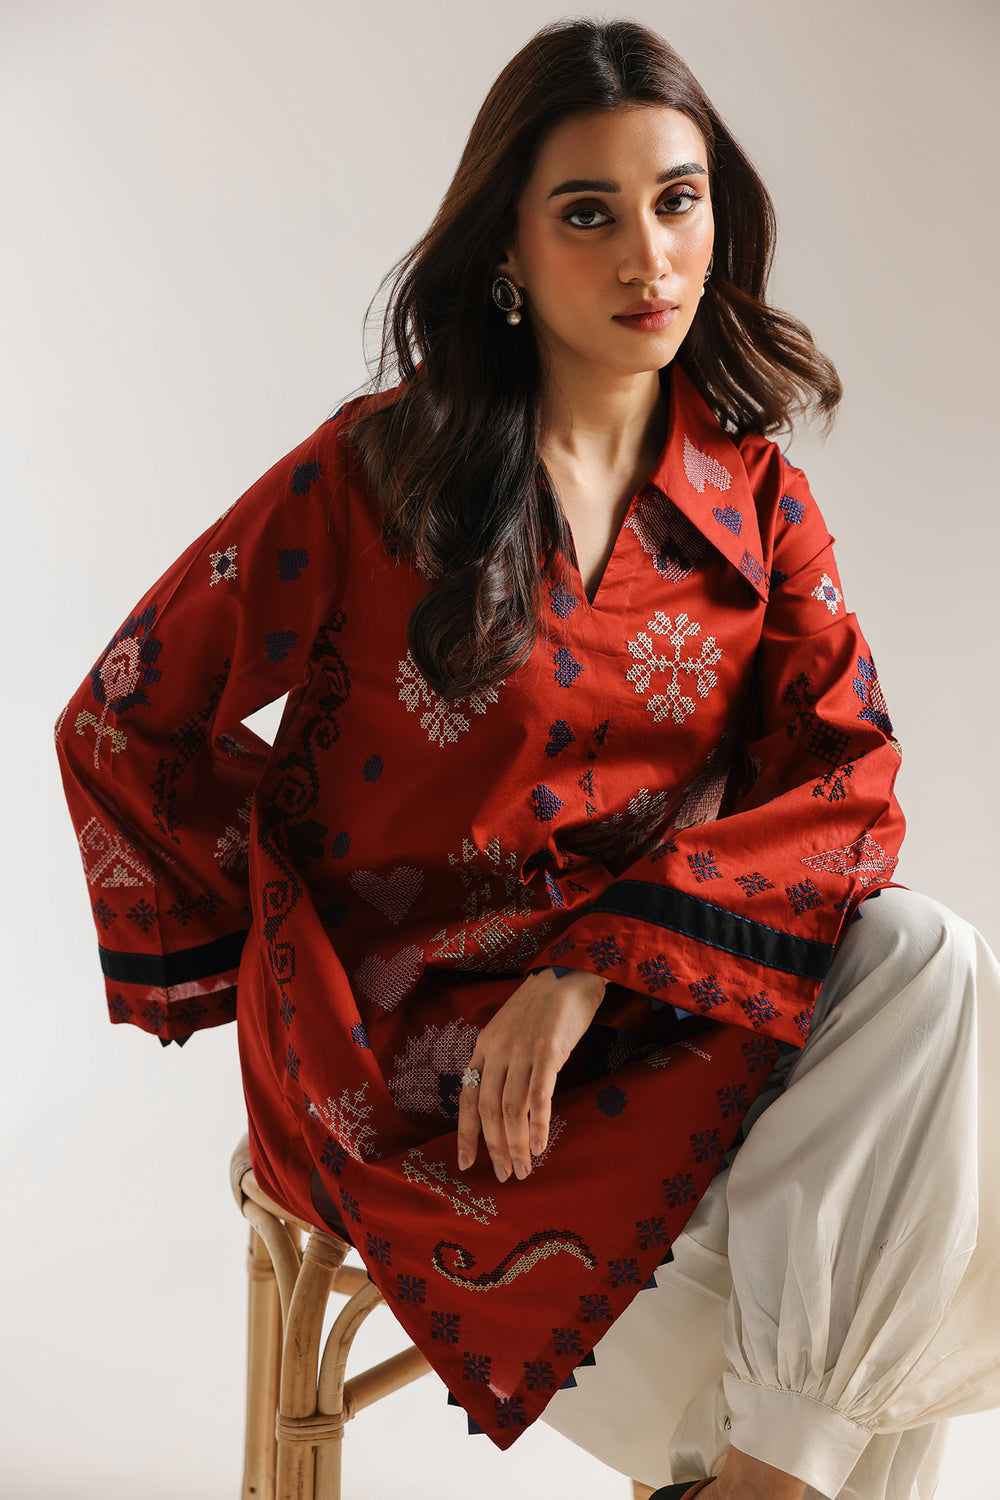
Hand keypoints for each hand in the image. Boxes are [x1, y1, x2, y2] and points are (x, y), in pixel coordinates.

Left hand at [456, 967, 606, 1182]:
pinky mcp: (549, 1051)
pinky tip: (541, 1146)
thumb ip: (502, 1062)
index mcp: (484, 1047)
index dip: (466, 1134)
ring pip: (512, 1109)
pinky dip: (539, 1125)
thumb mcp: (510, 1031)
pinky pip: (540, 1096)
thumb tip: (503, 1104)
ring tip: (524, 1169)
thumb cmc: (542, 1006)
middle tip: (505, 1175)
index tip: (467, 1163)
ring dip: (517, 1144)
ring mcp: (522, 1051)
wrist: (569, 973)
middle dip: (495, 1148)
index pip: (468, 1098)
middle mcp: (498, 1052)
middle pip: (489, 1110)